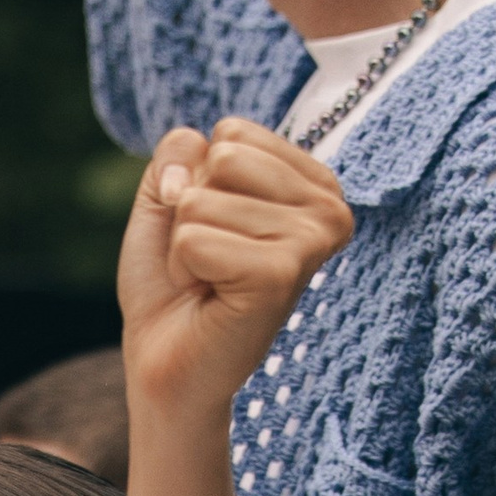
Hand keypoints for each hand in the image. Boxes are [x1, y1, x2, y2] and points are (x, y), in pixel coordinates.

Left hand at [116, 121, 355, 415]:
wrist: (166, 362)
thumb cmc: (175, 283)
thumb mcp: (170, 195)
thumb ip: (180, 151)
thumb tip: (194, 161)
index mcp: (315, 185)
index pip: (234, 132)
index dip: (200, 181)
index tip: (218, 232)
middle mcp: (328, 210)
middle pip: (222, 157)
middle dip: (192, 210)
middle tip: (211, 261)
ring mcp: (311, 242)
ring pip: (200, 199)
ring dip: (185, 245)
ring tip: (210, 282)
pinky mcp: (280, 275)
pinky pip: (191, 237)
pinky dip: (183, 268)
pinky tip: (209, 298)